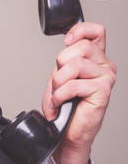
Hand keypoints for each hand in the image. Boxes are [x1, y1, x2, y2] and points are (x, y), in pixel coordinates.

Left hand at [42, 23, 116, 163]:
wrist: (66, 132)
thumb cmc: (63, 106)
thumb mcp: (60, 76)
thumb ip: (66, 59)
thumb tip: (68, 43)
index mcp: (94, 59)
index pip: (95, 31)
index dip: (79, 31)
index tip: (67, 42)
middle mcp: (104, 65)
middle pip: (81, 47)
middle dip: (60, 65)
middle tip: (59, 82)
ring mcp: (106, 77)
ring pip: (74, 65)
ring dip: (58, 83)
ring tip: (58, 95)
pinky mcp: (103, 90)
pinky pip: (73, 84)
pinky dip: (59, 95)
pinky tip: (60, 104)